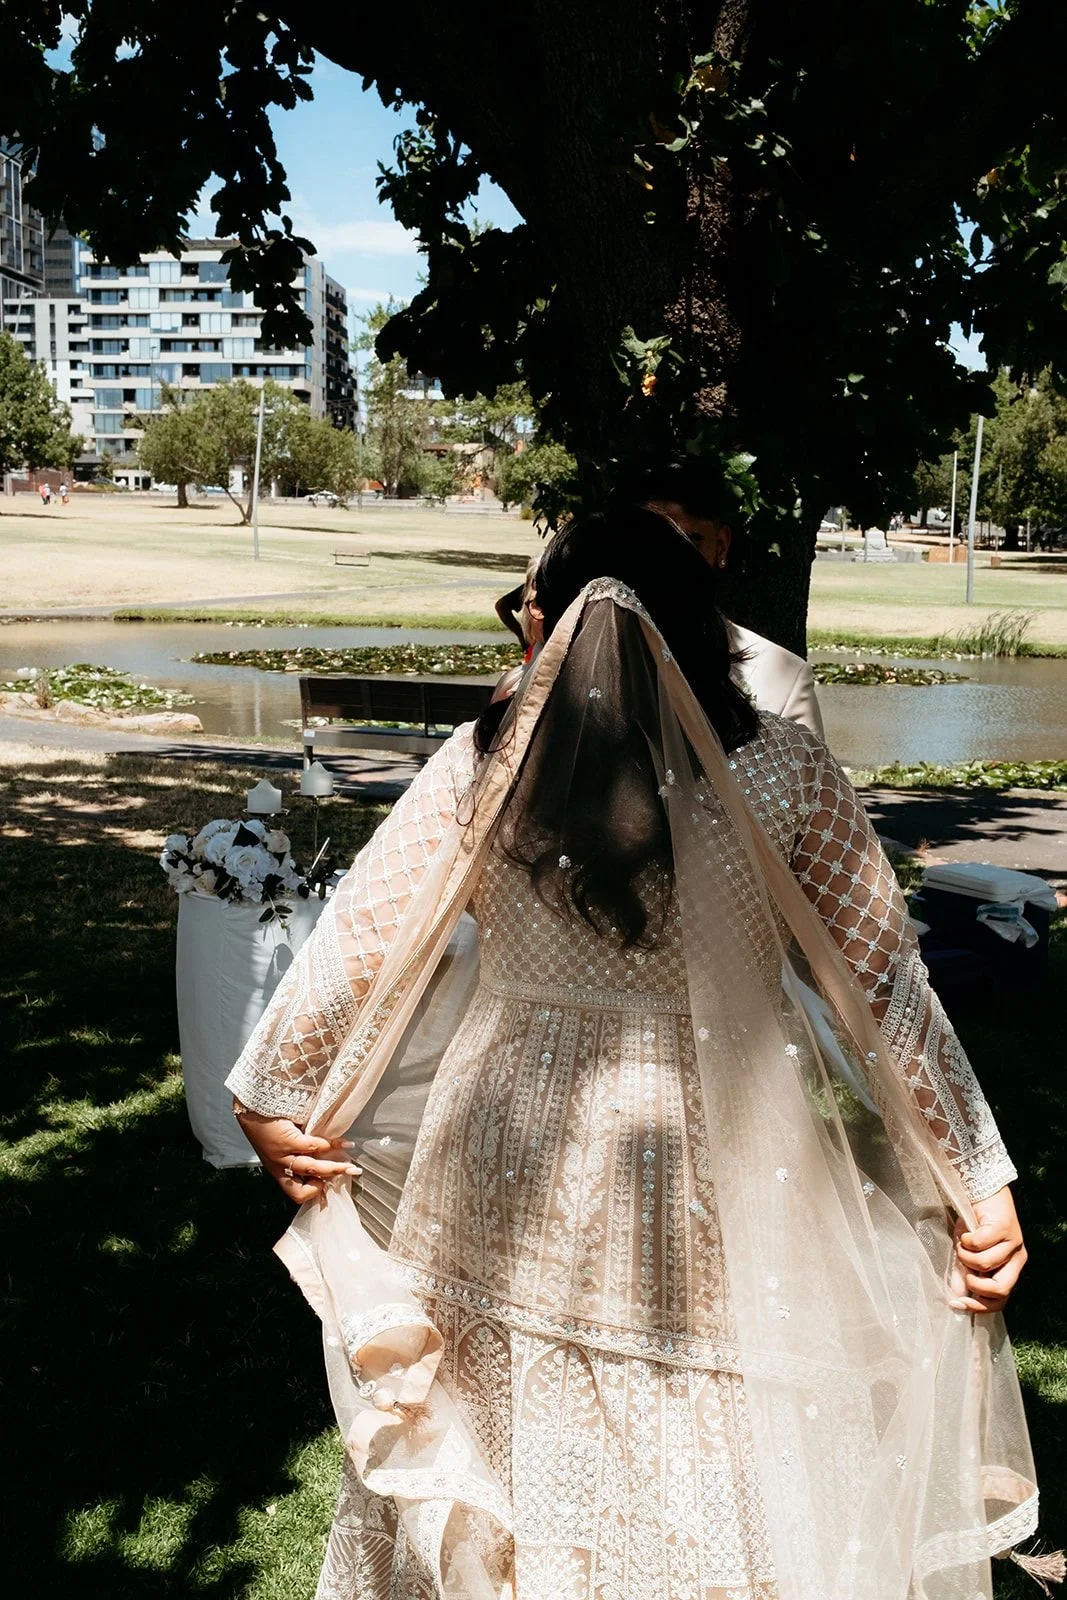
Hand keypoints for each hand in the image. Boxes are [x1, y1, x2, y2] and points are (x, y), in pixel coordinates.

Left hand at [236, 1109, 360, 1202]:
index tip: (329, 1183)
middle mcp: (279, 1168)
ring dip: (334, 1167)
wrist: (251, 1109)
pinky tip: (342, 1143)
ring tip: (349, 1163)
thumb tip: (322, 1159)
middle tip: (350, 1173)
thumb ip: (296, 1155)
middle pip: (307, 1186)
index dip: (314, 1191)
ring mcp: (283, 1156)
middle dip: (332, 1180)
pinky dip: (331, 1146)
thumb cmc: (266, 1126)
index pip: (297, 1194)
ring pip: (313, 1168)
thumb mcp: (279, 1148)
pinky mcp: (287, 1141)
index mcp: (278, 1172)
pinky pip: (314, 1147)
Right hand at [950, 1187, 1026, 1313]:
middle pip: (1000, 1289)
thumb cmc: (974, 1224)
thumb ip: (963, 1274)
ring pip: (984, 1264)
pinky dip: (965, 1240)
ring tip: (962, 1244)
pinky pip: (978, 1244)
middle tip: (963, 1271)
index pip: (1000, 1299)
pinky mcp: (1005, 1229)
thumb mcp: (966, 1253)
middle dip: (975, 1284)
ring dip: (965, 1255)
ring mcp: (1013, 1244)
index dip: (979, 1306)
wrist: (980, 1191)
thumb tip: (955, 1297)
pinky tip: (966, 1232)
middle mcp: (1017, 1258)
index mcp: (1010, 1268)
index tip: (957, 1303)